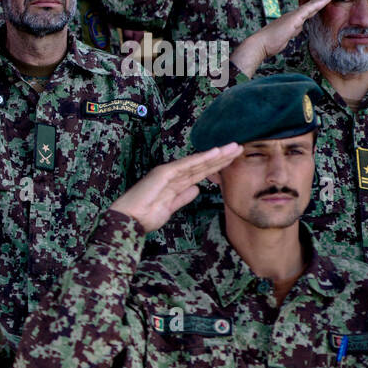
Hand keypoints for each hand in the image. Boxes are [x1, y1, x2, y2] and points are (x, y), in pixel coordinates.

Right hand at [109, 144, 242, 232]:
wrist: (129, 220)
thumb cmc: (144, 216)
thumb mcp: (170, 208)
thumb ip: (183, 197)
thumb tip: (197, 188)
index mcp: (175, 183)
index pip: (201, 173)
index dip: (217, 166)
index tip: (233, 160)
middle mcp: (173, 175)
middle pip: (202, 165)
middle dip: (221, 157)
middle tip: (239, 148)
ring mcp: (168, 172)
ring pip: (197, 162)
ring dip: (216, 155)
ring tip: (233, 147)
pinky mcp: (164, 173)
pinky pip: (186, 165)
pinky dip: (201, 158)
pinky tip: (215, 152)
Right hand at [229, 0, 334, 76]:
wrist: (260, 44)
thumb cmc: (269, 44)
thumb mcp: (285, 37)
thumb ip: (293, 31)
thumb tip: (298, 28)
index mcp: (291, 20)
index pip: (307, 11)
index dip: (317, 5)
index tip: (325, 0)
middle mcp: (293, 15)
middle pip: (311, 6)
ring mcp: (294, 15)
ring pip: (313, 4)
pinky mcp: (296, 17)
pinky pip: (312, 6)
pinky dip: (322, 0)